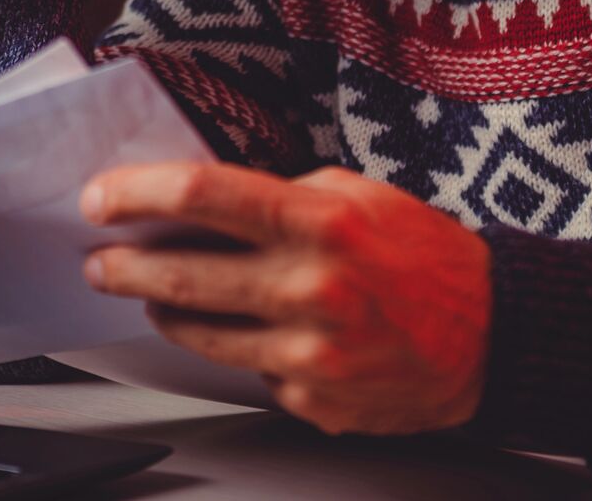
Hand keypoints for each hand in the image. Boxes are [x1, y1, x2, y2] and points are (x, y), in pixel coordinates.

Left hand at [79, 161, 491, 435]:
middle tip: (99, 260)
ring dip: (167, 309)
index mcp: (320, 221)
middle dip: (124, 266)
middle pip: (181, 272)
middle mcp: (310, 287)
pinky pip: (251, 370)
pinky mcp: (312, 397)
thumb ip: (282, 195)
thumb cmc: (423, 255)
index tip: (99, 199)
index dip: (137, 193)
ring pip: (200, 332)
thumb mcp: (357, 194)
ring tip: (157, 293)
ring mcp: (309, 351)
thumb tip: (198, 203)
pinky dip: (245, 349)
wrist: (492, 335)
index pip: (204, 195)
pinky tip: (261, 332)